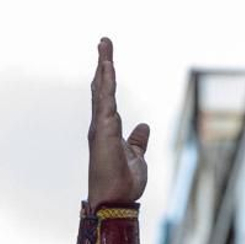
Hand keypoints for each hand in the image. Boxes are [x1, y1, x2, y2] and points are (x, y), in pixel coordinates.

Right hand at [88, 37, 149, 205]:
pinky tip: (108, 65)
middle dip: (103, 64)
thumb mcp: (136, 157)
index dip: (106, 79)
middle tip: (104, 42)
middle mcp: (100, 125)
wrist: (116, 201)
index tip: (107, 61)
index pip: (107, 99)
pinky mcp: (104, 130)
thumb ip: (138, 141)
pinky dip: (107, 81)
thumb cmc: (124, 183)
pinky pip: (106, 99)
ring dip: (104, 65)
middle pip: (101, 88)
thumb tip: (144, 126)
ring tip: (105, 44)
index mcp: (108, 130)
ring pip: (102, 89)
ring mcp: (101, 126)